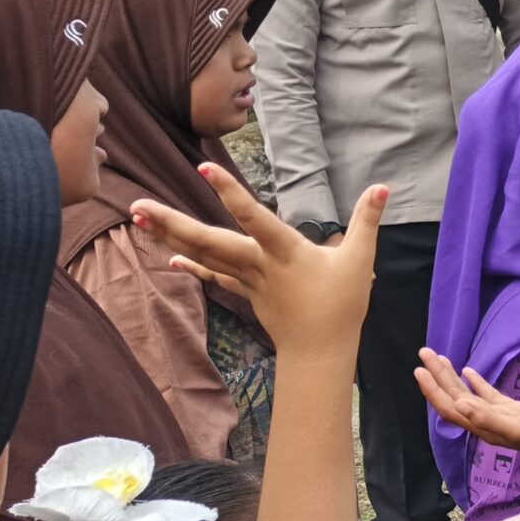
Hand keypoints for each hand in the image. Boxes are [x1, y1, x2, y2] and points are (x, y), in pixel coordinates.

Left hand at [130, 168, 384, 356]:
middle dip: (172, 223)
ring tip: (140, 218)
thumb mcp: (360, 260)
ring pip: (203, 255)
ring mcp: (247, 280)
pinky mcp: (246, 292)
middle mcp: (258, 264)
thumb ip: (368, 221)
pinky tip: (169, 258)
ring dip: (170, 237)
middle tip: (137, 205)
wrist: (321, 351)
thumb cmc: (341, 306)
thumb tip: (382, 187)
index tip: (202, 169)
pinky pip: (214, 276)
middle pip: (208, 240)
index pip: (252, 216)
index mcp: (285, 252)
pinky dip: (192, 266)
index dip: (228, 192)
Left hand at [413, 349, 519, 466]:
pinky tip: (468, 371)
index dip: (433, 390)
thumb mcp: (519, 428)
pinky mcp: (511, 410)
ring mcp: (498, 416)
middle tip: (424, 352)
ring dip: (451, 377)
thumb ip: (489, 418)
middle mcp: (485, 422)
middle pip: (454, 398)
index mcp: (483, 427)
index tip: (420, 369)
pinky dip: (474, 382)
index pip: (450, 408)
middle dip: (437, 376)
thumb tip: (460, 404)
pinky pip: (486, 394)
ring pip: (467, 394)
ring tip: (439, 358)